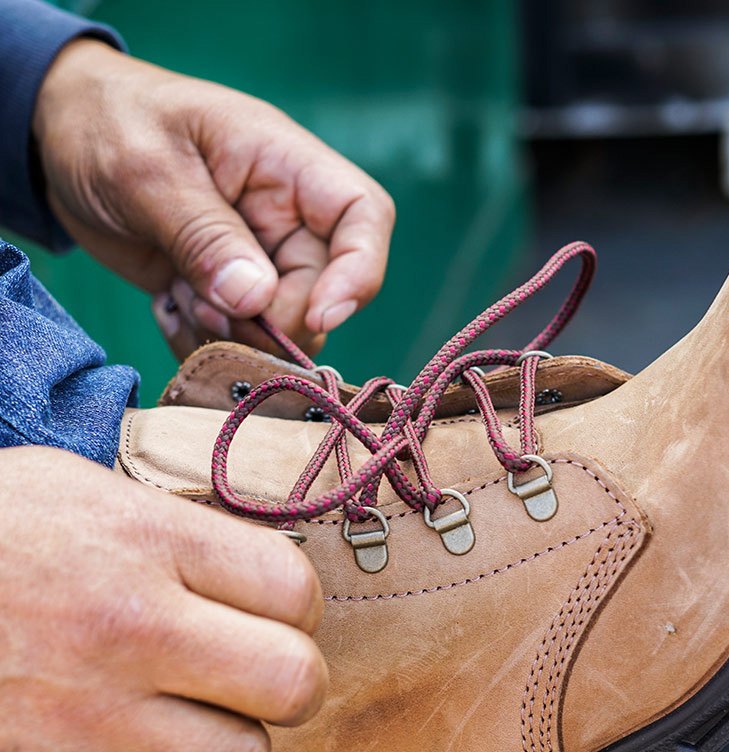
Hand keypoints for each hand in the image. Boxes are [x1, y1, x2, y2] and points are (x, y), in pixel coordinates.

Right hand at [0, 447, 326, 751]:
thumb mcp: (76, 490)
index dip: (296, 607)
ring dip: (230, 750)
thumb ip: (174, 531)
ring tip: (191, 723)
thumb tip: (255, 575)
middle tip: (251, 674)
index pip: (293, 588)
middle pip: (293, 683)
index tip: (270, 612)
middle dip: (288, 682)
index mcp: (143, 542)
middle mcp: (127, 630)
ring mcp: (84, 722)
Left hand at [32, 39, 394, 358]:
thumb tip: (256, 300)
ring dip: (232, 335)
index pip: (363, 216)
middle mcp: (285, 216)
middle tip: (209, 313)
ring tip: (179, 300)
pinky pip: (239, 339)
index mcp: (285, 165)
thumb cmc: (106, 123)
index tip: (319, 317)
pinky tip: (167, 308)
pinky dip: (203, 342)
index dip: (359, 272)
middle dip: (271, 320)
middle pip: (321, 289)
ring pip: (280, 326)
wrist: (57, 139)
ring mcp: (258, 258)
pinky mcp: (227, 292)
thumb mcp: (145, 169)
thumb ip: (203, 234)